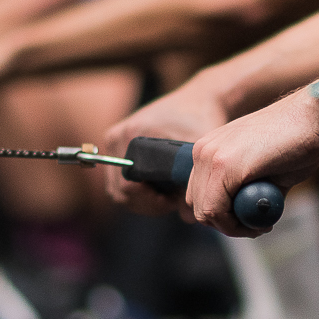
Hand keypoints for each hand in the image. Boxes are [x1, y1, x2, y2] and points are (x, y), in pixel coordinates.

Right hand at [100, 85, 231, 214]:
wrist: (199, 99)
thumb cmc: (202, 122)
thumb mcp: (199, 155)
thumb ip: (193, 186)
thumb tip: (189, 219)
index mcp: (130, 136)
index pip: (128, 187)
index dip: (151, 202)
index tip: (174, 200)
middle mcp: (117, 137)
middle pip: (119, 192)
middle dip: (146, 203)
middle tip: (173, 200)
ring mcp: (115, 140)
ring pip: (118, 189)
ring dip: (142, 198)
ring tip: (169, 192)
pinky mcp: (119, 144)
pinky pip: (121, 179)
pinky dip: (139, 189)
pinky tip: (162, 185)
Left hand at [185, 92, 318, 236]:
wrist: (314, 117)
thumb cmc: (297, 141)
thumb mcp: (264, 171)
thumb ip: (248, 191)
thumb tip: (244, 216)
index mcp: (209, 149)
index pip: (198, 195)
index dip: (221, 217)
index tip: (246, 221)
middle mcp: (204, 151)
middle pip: (198, 207)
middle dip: (226, 225)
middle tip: (255, 226)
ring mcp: (212, 157)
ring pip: (206, 213)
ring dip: (233, 228)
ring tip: (261, 224)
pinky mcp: (225, 166)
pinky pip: (218, 211)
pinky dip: (238, 226)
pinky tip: (262, 222)